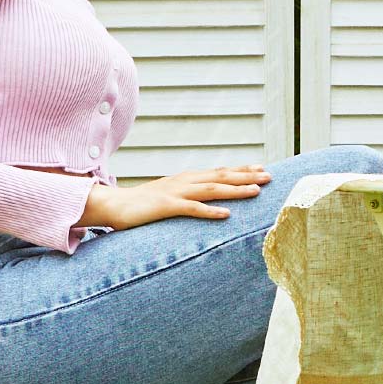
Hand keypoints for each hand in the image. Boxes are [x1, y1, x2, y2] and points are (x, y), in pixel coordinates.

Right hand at [80, 166, 270, 230]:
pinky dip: (210, 211)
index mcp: (185, 179)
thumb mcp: (168, 197)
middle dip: (246, 176)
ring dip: (235, 190)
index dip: (241, 170)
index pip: (219, 171)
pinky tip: (226, 215)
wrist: (113, 205)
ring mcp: (175, 193)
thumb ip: (186, 197)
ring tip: (256, 191)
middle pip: (221, 176)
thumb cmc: (141, 205)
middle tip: (270, 175)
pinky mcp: (165, 206)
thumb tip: (204, 202)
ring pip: (212, 189)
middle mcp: (184, 181)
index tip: (261, 168)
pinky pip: (191, 209)